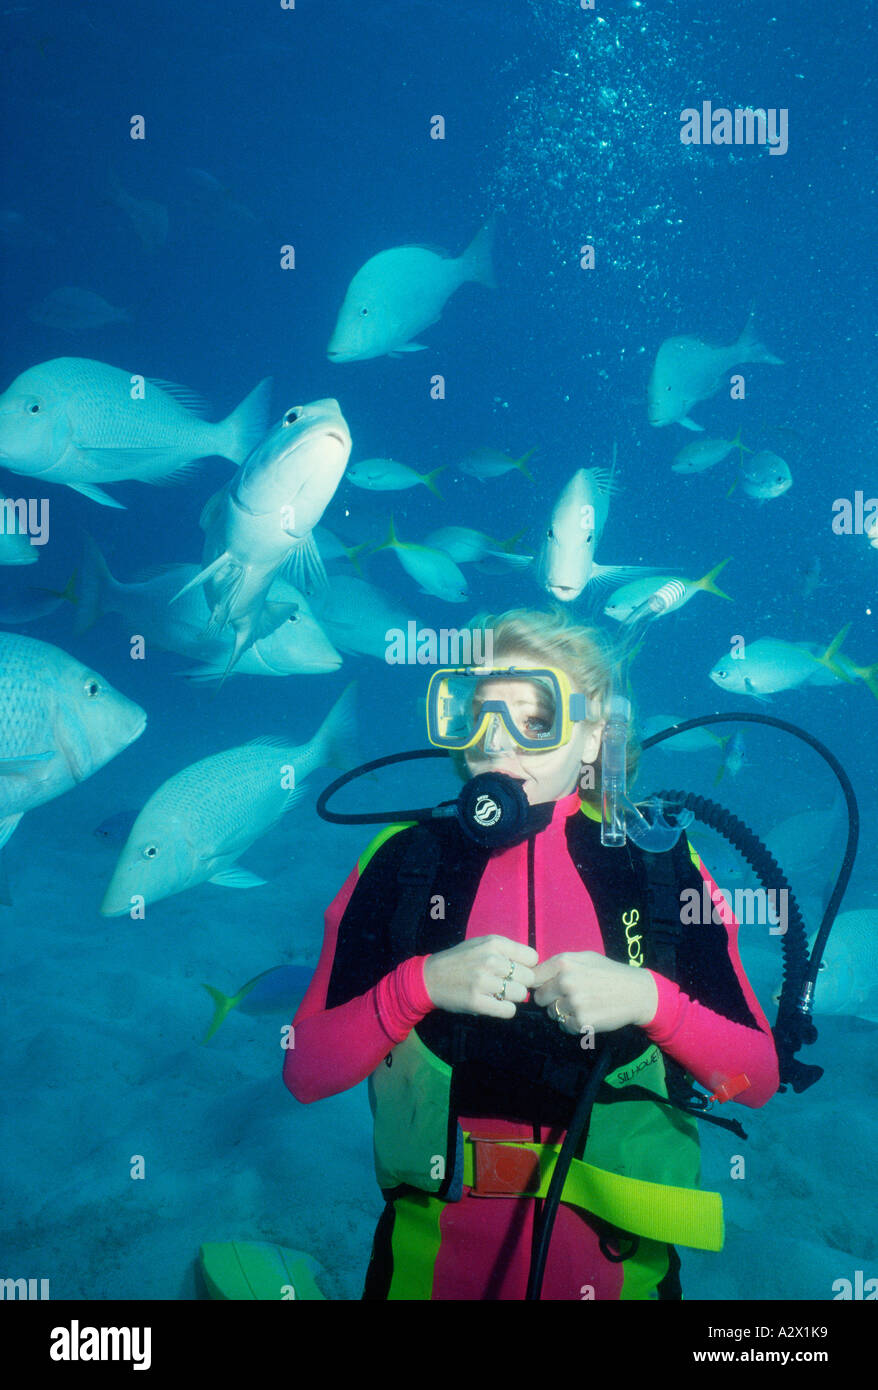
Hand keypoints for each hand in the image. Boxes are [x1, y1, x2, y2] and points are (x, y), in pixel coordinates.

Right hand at [423, 935, 537, 1017]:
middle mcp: (490, 960)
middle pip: (529, 977)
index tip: (517, 971)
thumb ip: (507, 951)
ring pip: (520, 994)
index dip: (528, 966)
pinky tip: (495, 1004)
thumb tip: (534, 965)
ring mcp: (483, 982)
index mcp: (494, 943)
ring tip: (499, 994)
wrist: (431, 977)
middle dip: (521, 983)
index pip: (532, 957)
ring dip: (513, 997)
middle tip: (507, 984)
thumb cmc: (460, 960)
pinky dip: (505, 1010)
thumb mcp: (482, 944)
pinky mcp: (477, 1002)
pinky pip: (509, 1010)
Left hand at [531, 952, 657, 1038]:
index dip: (538, 983)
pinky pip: (564, 1026)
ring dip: (561, 1012)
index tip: (545, 986)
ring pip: (552, 1013)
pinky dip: (572, 1023)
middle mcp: (566, 981)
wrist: (636, 993)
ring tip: (580, 1005)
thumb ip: (560, 963)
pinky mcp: (582, 1022)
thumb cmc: (609, 973)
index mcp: (564, 963)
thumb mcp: (585, 957)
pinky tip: (586, 1015)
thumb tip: (534, 974)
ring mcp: (574, 1003)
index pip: (534, 976)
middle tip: (566, 997)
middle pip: (540, 997)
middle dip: (550, 999)